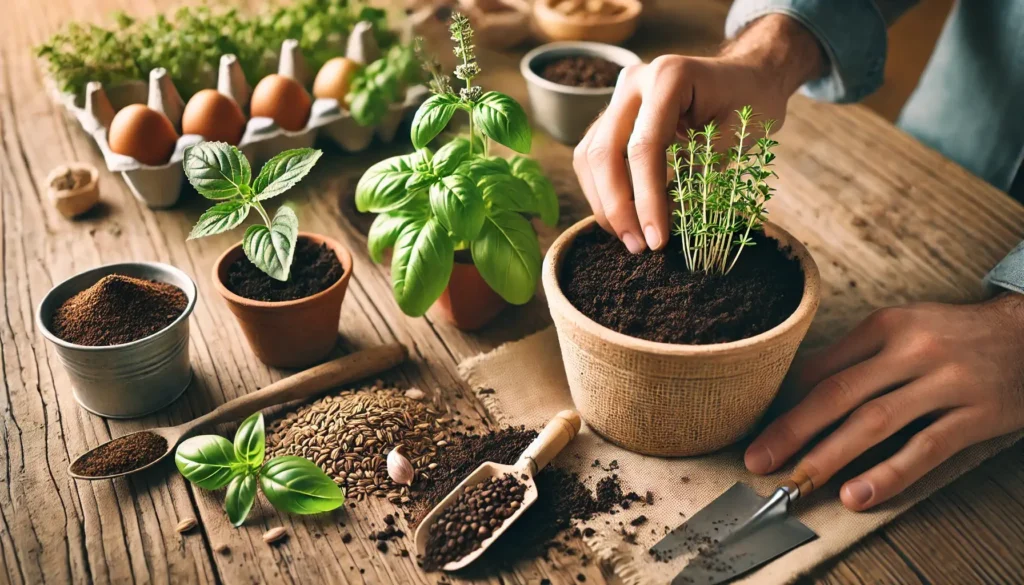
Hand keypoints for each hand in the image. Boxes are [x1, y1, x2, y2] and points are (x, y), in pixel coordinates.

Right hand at [572, 15, 823, 252]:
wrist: (747, 75)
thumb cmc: (751, 102)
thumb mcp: (738, 137)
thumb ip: (700, 172)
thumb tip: (666, 219)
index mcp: (669, 77)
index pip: (644, 147)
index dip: (646, 199)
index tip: (658, 239)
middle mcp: (634, 83)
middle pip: (604, 152)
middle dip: (617, 207)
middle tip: (638, 246)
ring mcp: (618, 98)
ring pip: (590, 157)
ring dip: (604, 203)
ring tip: (631, 238)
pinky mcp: (612, 117)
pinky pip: (593, 157)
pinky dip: (603, 191)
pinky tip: (624, 218)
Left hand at [745, 293, 1023, 510]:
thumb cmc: (951, 336)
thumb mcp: (902, 329)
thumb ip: (855, 358)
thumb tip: (796, 392)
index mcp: (885, 326)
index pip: (822, 368)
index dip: (785, 403)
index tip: (755, 431)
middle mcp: (912, 349)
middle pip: (839, 394)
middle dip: (792, 430)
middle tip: (758, 460)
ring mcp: (946, 382)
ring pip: (876, 423)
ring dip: (831, 455)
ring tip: (799, 482)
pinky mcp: (976, 415)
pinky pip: (926, 448)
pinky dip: (889, 474)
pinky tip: (858, 494)